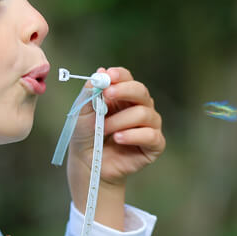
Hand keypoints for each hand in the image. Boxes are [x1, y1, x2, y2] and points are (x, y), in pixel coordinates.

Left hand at [66, 67, 164, 208]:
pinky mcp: (155, 144)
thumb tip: (101, 72)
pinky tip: (118, 138)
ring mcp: (150, 125)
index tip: (107, 76)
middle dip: (124, 90)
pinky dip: (132, 135)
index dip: (119, 76)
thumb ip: (91, 92)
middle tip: (108, 94)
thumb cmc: (87, 135)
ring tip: (104, 130)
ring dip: (120, 121)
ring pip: (144, 113)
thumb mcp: (82, 112)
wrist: (89, 163)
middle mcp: (140, 107)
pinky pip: (151, 135)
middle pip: (141, 91)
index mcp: (123, 96)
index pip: (127, 78)